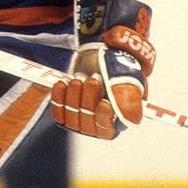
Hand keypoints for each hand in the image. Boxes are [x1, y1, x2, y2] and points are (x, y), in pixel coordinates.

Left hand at [52, 0, 154, 138]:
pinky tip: (62, 84)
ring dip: (73, 96)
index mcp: (118, 123)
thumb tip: (127, 119)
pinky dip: (58, 97)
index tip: (104, 103)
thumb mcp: (128, 83)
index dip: (104, 118)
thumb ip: (130, 102)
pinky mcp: (66, 112)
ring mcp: (81, 120)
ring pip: (72, 116)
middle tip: (92, 79)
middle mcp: (98, 126)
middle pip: (87, 122)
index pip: (106, 129)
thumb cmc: (118, 71)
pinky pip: (58, 111)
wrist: (100, 58)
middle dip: (88, 99)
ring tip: (77, 79)